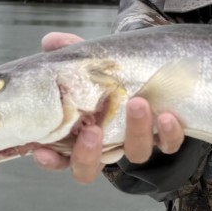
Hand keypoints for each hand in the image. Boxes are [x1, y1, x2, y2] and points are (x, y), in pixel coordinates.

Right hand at [32, 31, 185, 183]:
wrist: (155, 71)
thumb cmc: (113, 74)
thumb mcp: (90, 62)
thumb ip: (71, 53)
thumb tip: (51, 42)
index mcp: (81, 133)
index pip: (60, 158)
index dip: (50, 160)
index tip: (42, 151)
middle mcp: (107, 146)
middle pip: (90, 168)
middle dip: (88, 155)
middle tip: (92, 131)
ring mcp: (136, 143)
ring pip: (134, 153)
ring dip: (135, 131)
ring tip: (137, 103)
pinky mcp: (165, 138)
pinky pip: (169, 145)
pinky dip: (169, 134)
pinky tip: (167, 116)